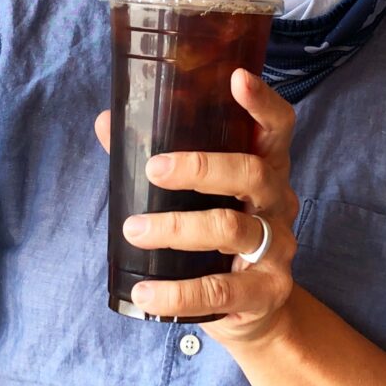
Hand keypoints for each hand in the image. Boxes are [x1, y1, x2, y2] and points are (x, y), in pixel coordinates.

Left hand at [94, 68, 297, 344]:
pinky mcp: (266, 291)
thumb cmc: (219, 234)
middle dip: (201, 168)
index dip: (262, 101)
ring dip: (178, 228)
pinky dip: (178, 293)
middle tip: (153, 169)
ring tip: (133, 230)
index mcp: (267, 165)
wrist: (256, 307)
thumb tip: (106, 121)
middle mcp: (280, 200)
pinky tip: (145, 293)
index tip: (237, 77)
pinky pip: (221, 290)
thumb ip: (157, 158)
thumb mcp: (199, 193)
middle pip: (253, 172)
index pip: (278, 126)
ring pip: (232, 228)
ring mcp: (279, 246)